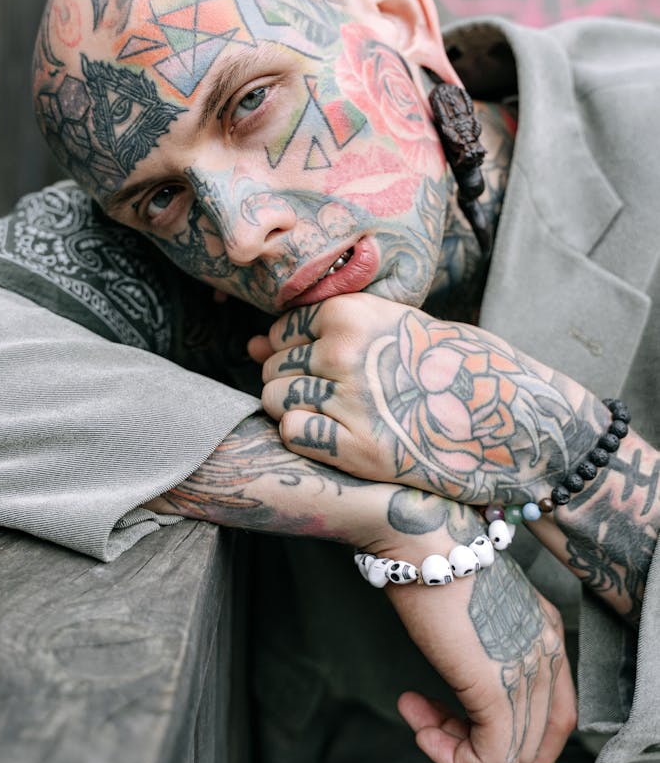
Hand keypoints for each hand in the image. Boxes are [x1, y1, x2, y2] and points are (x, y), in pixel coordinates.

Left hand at [254, 292, 583, 505]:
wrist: (513, 416)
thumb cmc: (454, 365)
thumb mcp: (397, 326)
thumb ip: (325, 331)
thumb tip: (249, 344)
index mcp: (351, 313)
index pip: (283, 328)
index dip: (296, 349)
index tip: (324, 365)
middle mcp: (344, 351)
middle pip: (274, 365)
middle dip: (292, 380)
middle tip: (335, 395)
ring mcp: (349, 401)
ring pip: (275, 399)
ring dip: (294, 408)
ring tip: (336, 415)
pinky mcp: (358, 450)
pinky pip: (293, 434)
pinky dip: (304, 436)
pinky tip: (337, 436)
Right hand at [373, 528, 576, 762]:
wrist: (421, 537)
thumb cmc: (434, 558)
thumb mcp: (474, 601)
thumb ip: (485, 639)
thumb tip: (463, 668)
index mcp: (545, 627)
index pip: (557, 711)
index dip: (531, 749)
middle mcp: (547, 649)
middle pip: (535, 737)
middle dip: (481, 748)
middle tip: (433, 733)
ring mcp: (526, 668)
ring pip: (510, 752)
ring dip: (456, 748)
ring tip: (418, 718)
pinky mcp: (496, 687)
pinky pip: (489, 755)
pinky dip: (453, 757)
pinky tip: (421, 727)